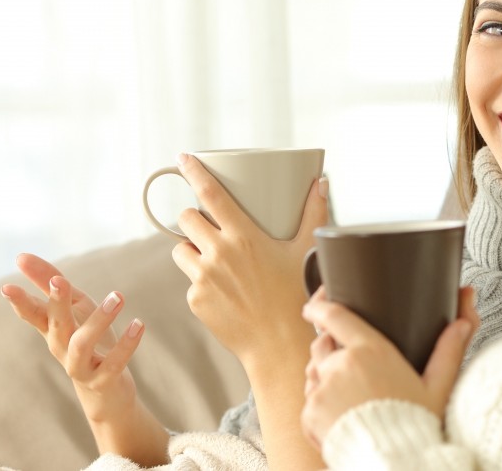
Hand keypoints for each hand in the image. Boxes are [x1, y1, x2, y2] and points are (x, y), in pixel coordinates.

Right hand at [1, 254, 143, 423]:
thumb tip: (21, 256)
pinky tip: (139, 324)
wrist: (106, 393)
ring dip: (99, 319)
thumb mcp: (75, 308)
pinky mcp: (103, 379)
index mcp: (54, 329)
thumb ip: (50, 282)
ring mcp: (80, 366)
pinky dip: (127, 344)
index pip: (33, 314)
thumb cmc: (89, 342)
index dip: (20, 302)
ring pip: (82, 344)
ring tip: (118, 296)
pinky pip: (114, 362)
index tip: (7, 287)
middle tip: (59, 280)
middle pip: (55, 325)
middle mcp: (62, 348)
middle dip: (56, 303)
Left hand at [169, 153, 327, 367]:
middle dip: (194, 217)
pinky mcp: (194, 300)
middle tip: (210, 225)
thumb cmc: (296, 294)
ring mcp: (203, 277)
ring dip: (191, 248)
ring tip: (213, 258)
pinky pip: (189, 280)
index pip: (210, 193)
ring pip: (179, 248)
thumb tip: (322, 183)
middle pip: (186, 218)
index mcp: (244, 236)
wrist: (279, 343)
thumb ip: (313, 213)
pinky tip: (223, 290)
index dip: (193, 172)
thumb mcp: (305, 250)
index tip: (182, 158)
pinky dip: (200, 279)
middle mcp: (218, 253)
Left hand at [300, 286, 479, 448]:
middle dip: (331, 351)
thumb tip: (464, 321)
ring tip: (350, 398)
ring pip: (314, 374)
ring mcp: (322, 390)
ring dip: (325, 379)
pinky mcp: (310, 414)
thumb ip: (450, 349)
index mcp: (370, 351)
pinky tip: (343, 417)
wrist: (394, 462)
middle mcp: (341, 365)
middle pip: (322, 346)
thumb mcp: (438, 386)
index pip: (335, 316)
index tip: (315, 306)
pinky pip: (310, 403)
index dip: (320, 306)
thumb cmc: (416, 425)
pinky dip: (321, 407)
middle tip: (350, 369)